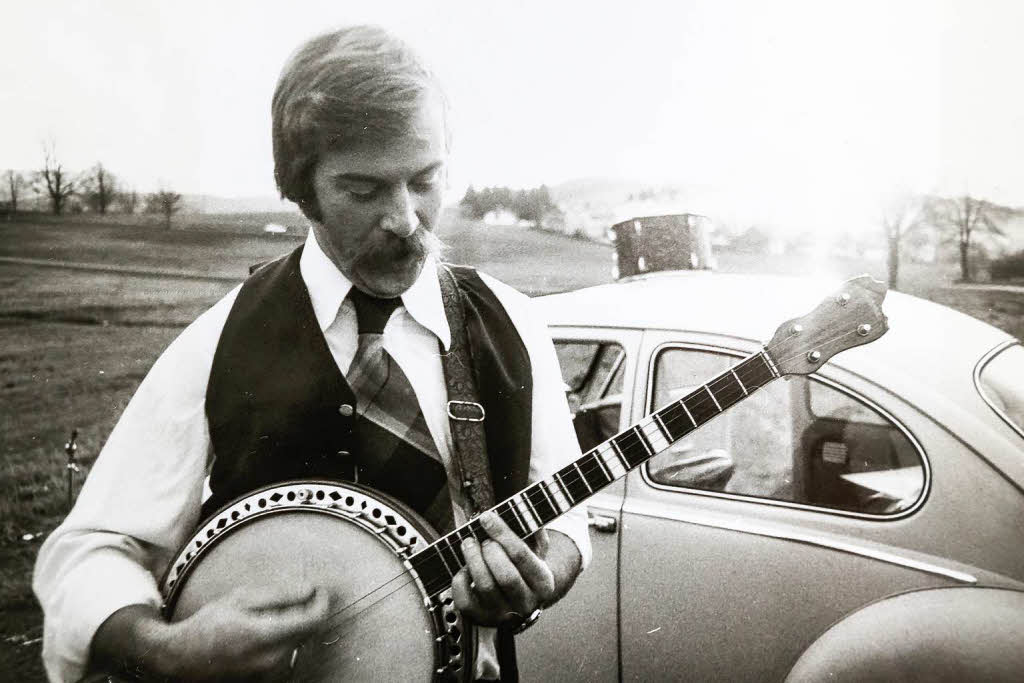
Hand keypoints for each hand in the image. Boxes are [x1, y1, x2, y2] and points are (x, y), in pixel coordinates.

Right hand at [92, 583, 329, 681]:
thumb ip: (282, 594)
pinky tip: (267, 633)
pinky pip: (288, 656)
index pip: (315, 620)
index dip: (322, 602)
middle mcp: (273, 660)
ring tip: (272, 618)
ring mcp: (271, 674)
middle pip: (309, 632)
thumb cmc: (211, 624)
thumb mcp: (242, 599)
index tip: (320, 589)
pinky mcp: (267, 680)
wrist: (183, 658)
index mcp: (267, 636)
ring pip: (299, 644)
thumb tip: (312, 589)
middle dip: (308, 612)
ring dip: (296, 627)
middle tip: (296, 597)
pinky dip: (285, 641)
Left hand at [451, 511, 555, 626]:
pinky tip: (464, 568)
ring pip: (485, 586)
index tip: (486, 517)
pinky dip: (460, 580)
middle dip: (489, 551)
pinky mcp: (481, 619)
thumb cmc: (526, 569)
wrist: (521, 602)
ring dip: (473, 559)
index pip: (521, 555)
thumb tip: (524, 513)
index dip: (502, 533)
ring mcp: (503, 614)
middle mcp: (526, 603)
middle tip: (482, 539)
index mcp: (543, 583)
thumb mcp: (537, 551)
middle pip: (506, 575)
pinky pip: (465, 600)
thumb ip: (534, 532)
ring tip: (468, 544)